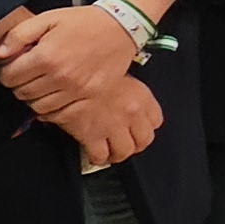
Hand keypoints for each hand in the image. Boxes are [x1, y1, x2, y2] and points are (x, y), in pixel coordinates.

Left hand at [0, 3, 139, 116]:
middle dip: (18, 85)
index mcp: (46, 56)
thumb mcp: (48, 18)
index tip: (11, 67)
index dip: (5, 72)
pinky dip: (50, 108)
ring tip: (40, 84)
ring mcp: (76, 90)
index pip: (8, 77)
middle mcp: (60, 77)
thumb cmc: (83, 22)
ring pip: (38, 107)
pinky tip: (53, 95)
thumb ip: (18, 35)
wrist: (121, 28)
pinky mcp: (89, 98)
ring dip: (33, 98)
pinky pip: (59, 114)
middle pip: (21, 94)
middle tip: (26, 74)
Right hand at [47, 73, 163, 171]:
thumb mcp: (115, 70)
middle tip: (126, 143)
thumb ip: (123, 83)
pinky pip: (100, 156)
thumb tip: (119, 88)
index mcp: (140, 94)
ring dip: (117, 153)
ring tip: (111, 152)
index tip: (140, 126)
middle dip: (135, 144)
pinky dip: (97, 158)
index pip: (156, 119)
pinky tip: (93, 154)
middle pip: (144, 140)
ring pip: (124, 152)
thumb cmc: (89, 66)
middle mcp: (131, 113)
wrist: (69, 72)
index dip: (147, 125)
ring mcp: (113, 127)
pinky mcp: (92, 136)